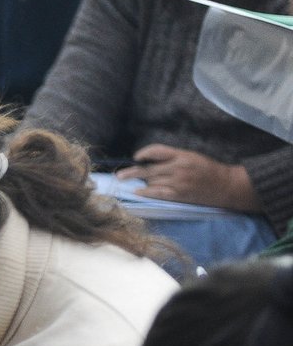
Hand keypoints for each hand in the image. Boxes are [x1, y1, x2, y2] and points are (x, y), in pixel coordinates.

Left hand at [117, 144, 258, 211]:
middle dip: (132, 172)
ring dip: (142, 182)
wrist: (226, 185)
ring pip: (152, 181)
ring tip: (131, 183)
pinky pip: (157, 193)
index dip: (144, 153)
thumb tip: (151, 162)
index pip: (157, 150)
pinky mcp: (179, 194)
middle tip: (119, 175)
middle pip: (149, 169)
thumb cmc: (208, 170)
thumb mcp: (191, 157)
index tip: (136, 157)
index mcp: (182, 155)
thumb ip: (172, 158)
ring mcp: (178, 182)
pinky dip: (146, 192)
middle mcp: (178, 167)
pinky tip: (137, 191)